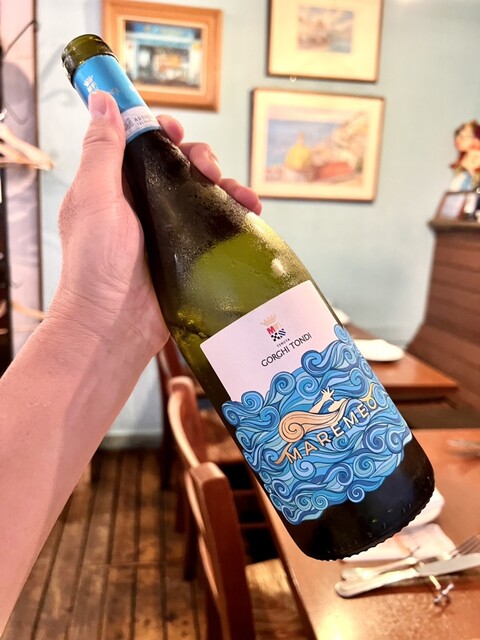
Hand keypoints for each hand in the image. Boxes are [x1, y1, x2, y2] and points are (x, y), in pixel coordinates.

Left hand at [50, 91, 260, 355]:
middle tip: (208, 169)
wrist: (115, 325)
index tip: (175, 131)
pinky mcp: (190, 252)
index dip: (161, 132)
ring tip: (239, 192)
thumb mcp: (95, 199)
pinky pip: (216, 224)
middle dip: (200, 157)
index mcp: (116, 187)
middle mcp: (143, 204)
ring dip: (225, 183)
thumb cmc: (96, 266)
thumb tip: (102, 100)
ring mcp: (169, 229)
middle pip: (180, 166)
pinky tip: (250, 211)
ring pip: (203, 193)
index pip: (143, 146)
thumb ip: (102, 150)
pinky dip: (234, 213)